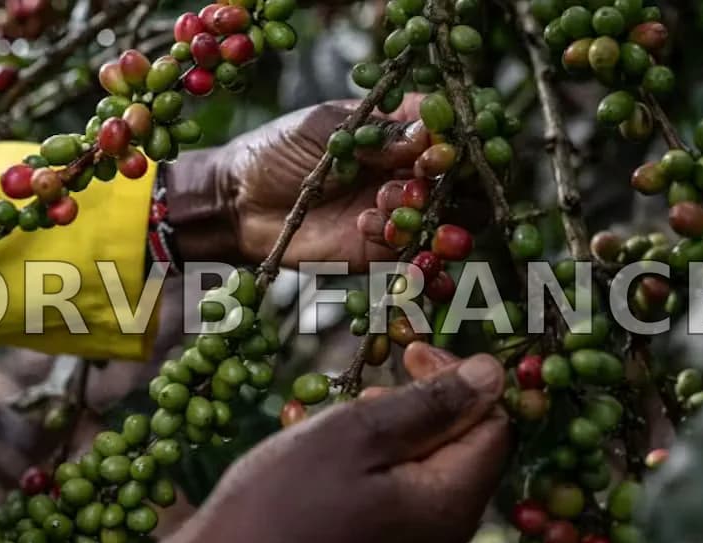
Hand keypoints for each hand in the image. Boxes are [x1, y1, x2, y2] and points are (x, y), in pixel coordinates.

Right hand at [61, 344, 509, 542]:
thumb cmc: (280, 502)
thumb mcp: (356, 434)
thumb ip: (431, 405)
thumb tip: (494, 375)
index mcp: (449, 508)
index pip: (494, 428)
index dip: (462, 383)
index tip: (409, 356)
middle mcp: (445, 542)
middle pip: (466, 454)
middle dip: (429, 409)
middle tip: (371, 388)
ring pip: (432, 476)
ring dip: (401, 436)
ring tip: (348, 421)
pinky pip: (405, 504)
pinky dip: (383, 470)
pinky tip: (338, 461)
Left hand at [164, 98, 430, 267]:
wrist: (240, 203)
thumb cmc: (278, 151)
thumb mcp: (324, 129)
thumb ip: (375, 134)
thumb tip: (425, 138)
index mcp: (398, 129)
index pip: (447, 130)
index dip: (454, 140)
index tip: (439, 149)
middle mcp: (408, 171)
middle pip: (462, 178)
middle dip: (450, 182)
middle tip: (417, 183)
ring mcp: (400, 212)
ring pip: (450, 218)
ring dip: (431, 214)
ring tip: (388, 205)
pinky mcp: (384, 250)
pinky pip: (417, 253)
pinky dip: (405, 243)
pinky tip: (367, 227)